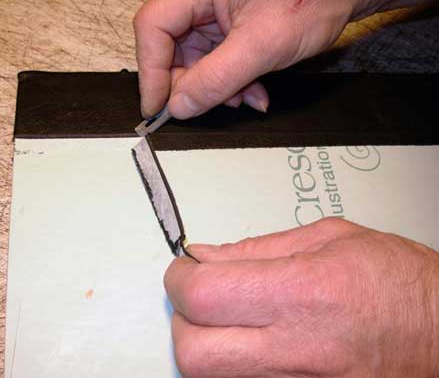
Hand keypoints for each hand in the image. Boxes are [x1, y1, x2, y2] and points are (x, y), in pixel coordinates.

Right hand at [133, 0, 426, 118]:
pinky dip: (232, 83)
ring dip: (217, 88)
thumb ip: (217, 78)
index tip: (156, 108)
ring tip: (244, 99)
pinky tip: (253, 93)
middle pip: (172, 47)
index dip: (152, 70)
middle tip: (204, 108)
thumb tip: (180, 107)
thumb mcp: (262, 45)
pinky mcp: (231, 29)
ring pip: (196, 60)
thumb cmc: (311, 1)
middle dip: (192, 84)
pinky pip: (218, 62)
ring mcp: (215, 15)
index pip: (154, 27)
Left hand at [165, 218, 438, 376]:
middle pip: (193, 351)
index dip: (180, 278)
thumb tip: (207, 256)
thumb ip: (259, 248)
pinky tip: (250, 339)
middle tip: (198, 293)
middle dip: (182, 317)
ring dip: (204, 340)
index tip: (184, 268)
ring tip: (228, 313)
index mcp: (304, 292)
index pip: (205, 294)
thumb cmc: (401, 285)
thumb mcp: (332, 239)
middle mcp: (298, 350)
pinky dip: (230, 362)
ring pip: (211, 377)